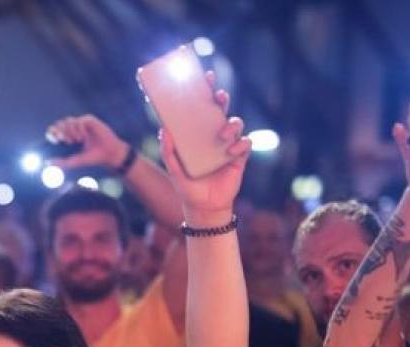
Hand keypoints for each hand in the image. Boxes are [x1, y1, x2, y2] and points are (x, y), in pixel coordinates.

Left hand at [46, 114, 129, 170]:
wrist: (108, 155)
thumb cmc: (94, 158)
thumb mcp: (75, 161)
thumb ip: (62, 163)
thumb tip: (47, 163)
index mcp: (72, 135)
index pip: (57, 129)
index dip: (53, 132)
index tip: (55, 140)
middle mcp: (77, 128)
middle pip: (61, 123)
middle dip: (60, 131)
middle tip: (65, 140)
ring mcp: (84, 123)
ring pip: (69, 121)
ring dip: (70, 131)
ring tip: (77, 141)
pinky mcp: (91, 120)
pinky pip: (79, 121)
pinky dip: (79, 129)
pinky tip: (83, 137)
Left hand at [157, 73, 250, 224]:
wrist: (204, 208)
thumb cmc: (187, 187)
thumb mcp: (174, 169)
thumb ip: (168, 151)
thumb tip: (164, 130)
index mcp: (196, 135)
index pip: (201, 108)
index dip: (204, 91)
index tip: (204, 76)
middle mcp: (213, 136)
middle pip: (220, 110)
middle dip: (221, 98)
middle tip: (217, 95)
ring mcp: (227, 145)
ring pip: (235, 123)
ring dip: (230, 124)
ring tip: (221, 135)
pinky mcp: (239, 157)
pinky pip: (245, 143)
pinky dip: (240, 143)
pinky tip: (231, 151)